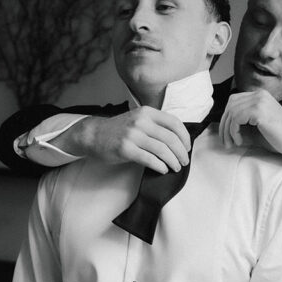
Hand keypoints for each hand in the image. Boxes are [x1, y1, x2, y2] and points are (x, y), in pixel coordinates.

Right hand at [69, 107, 191, 173]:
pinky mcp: (126, 149)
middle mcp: (141, 121)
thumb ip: (156, 125)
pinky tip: (163, 169)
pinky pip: (149, 159)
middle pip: (171, 138)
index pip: (174, 123)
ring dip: (173, 161)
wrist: (93, 135)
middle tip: (184, 161)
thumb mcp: (138, 119)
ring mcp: (133, 134)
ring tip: (175, 167)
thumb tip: (179, 141)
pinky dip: (160, 166)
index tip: (187, 148)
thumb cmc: (119, 130)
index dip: (185, 137)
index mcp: (147, 112)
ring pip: (162, 150)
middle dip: (181, 152)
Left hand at [219, 90, 281, 166]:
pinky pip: (236, 118)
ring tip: (234, 144)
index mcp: (260, 96)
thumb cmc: (280, 137)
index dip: (227, 118)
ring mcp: (260, 101)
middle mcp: (260, 95)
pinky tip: (240, 141)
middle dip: (224, 125)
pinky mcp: (259, 111)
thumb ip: (242, 123)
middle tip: (226, 142)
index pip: (234, 101)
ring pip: (231, 112)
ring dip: (228, 131)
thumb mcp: (257, 128)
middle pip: (230, 105)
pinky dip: (234, 132)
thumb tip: (223, 128)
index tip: (227, 135)